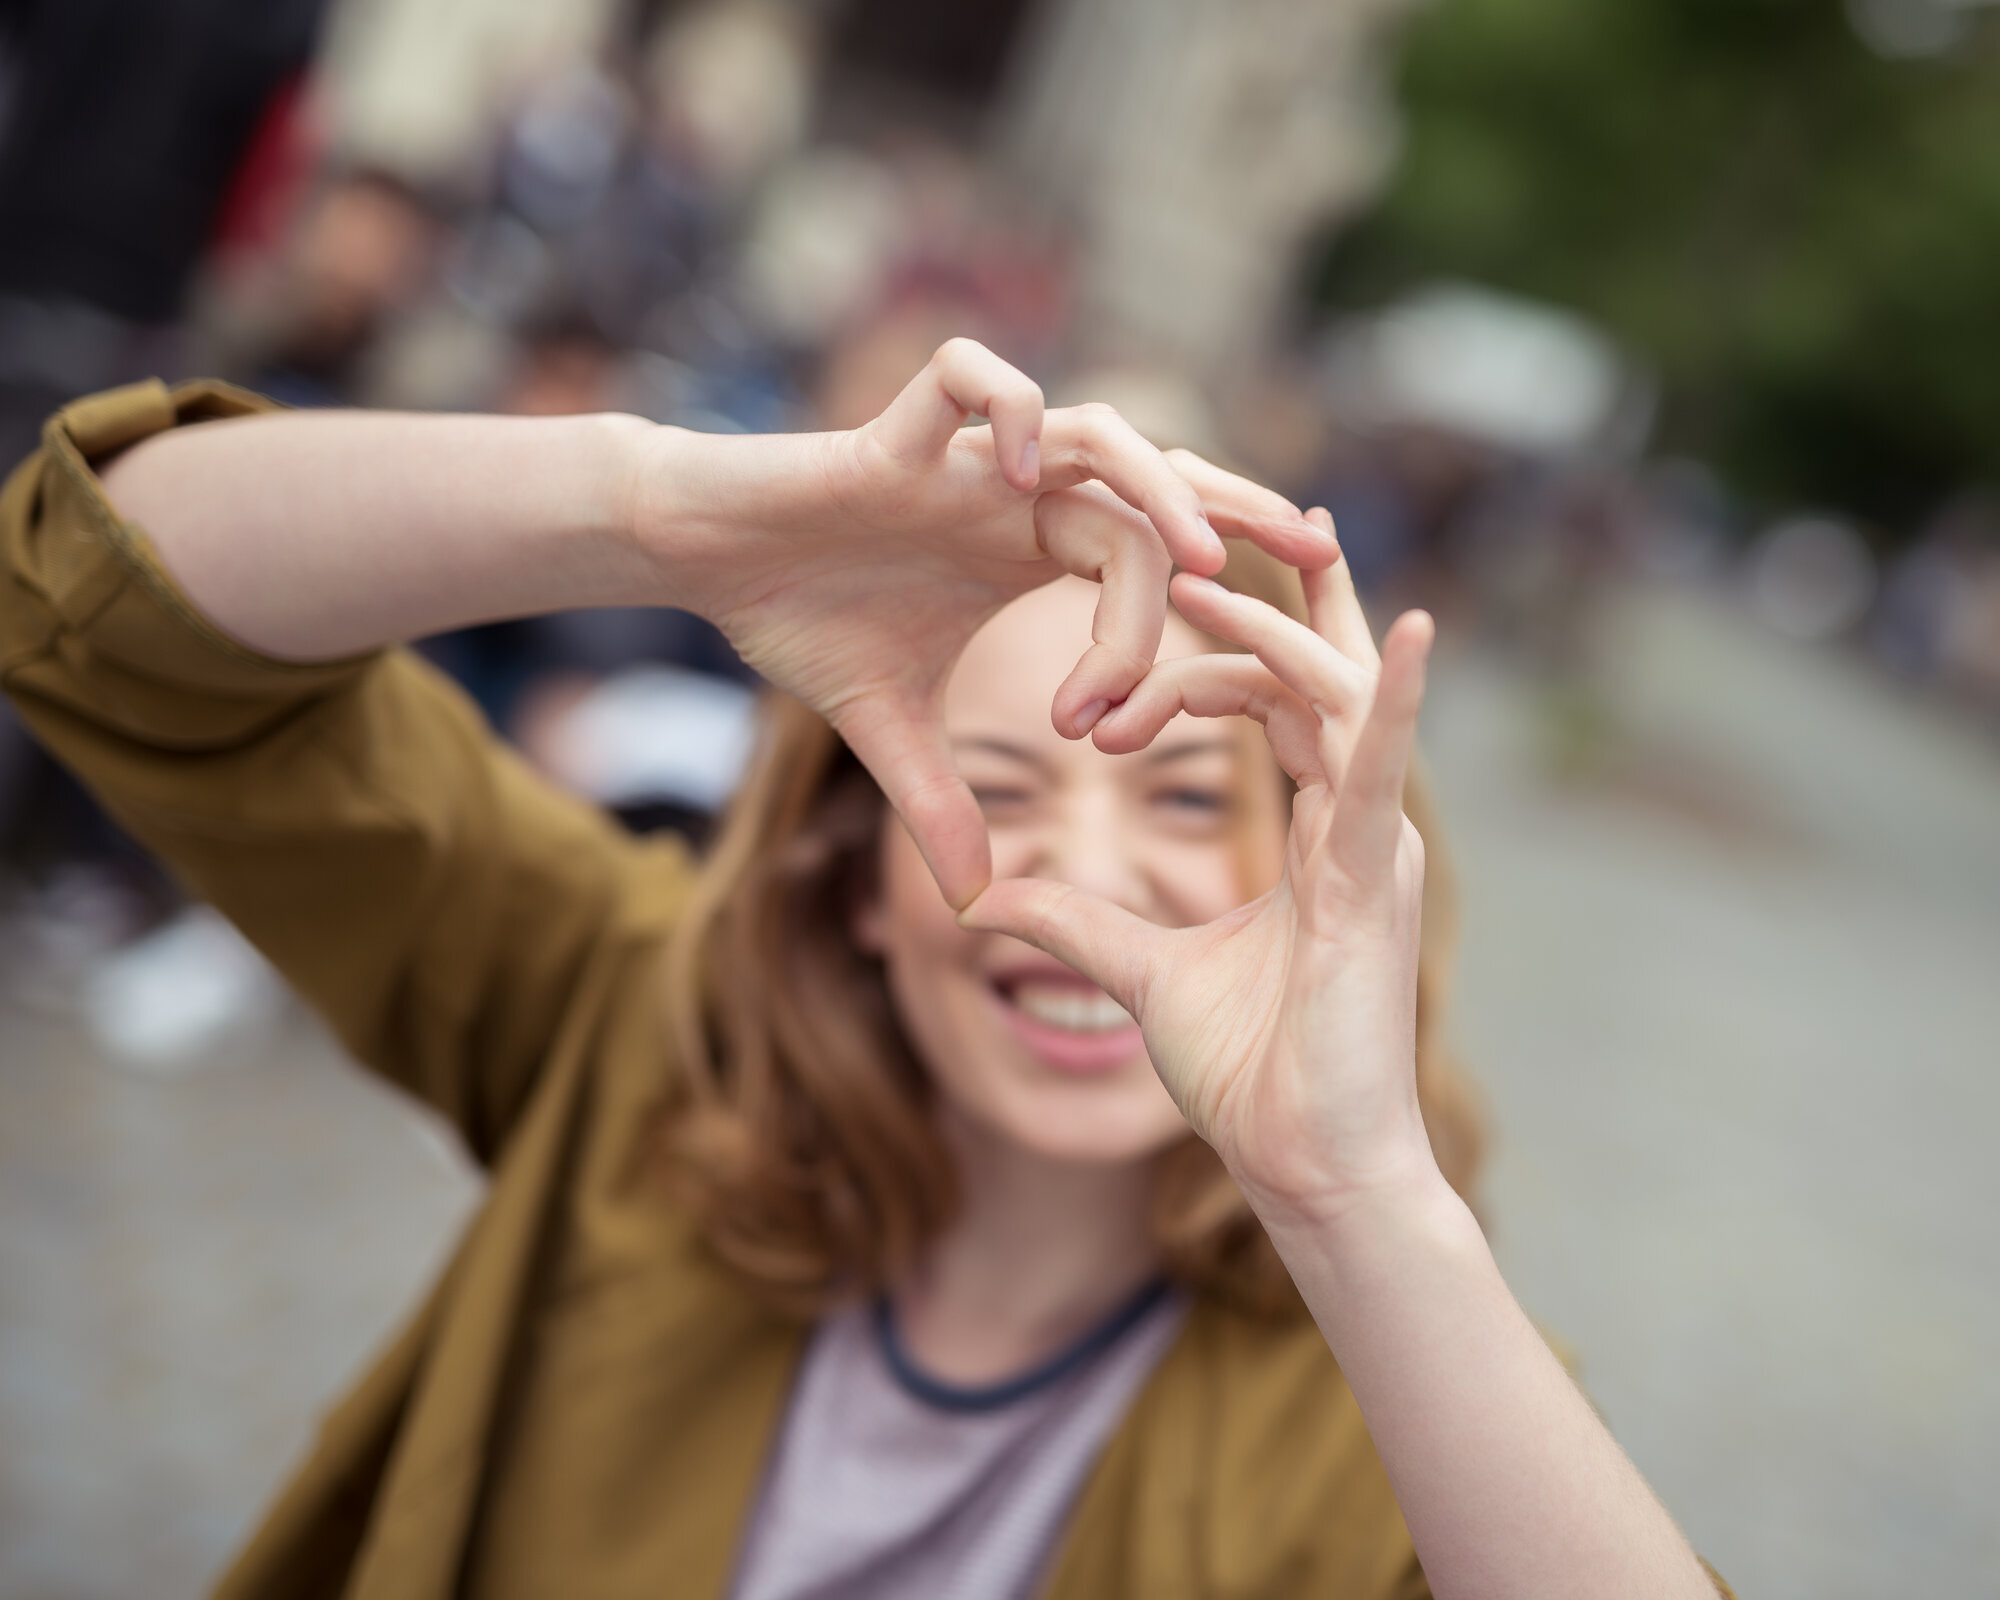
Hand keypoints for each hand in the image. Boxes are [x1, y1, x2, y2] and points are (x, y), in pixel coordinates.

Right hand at [646, 338, 1333, 906]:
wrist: (709, 556)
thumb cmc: (801, 620)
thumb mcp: (888, 730)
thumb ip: (941, 802)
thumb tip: (975, 903)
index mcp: (1032, 547)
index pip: (1147, 560)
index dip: (1168, 629)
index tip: (1123, 723)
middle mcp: (1016, 490)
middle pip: (1155, 482)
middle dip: (1238, 513)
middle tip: (1317, 562)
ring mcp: (964, 454)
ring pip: (1094, 431)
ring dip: (1154, 486)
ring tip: (1198, 555)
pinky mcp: (894, 430)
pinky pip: (970, 379)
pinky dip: (1009, 404)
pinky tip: (1027, 469)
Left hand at [960, 528, 1440, 1224]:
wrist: (1307, 1172)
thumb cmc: (1250, 1078)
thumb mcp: (1142, 972)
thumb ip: (1077, 922)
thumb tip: (989, 903)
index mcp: (1317, 833)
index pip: (1281, 699)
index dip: (1230, 639)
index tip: (1158, 592)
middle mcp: (1357, 822)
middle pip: (1309, 670)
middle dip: (1248, 602)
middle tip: (1178, 539)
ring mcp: (1375, 844)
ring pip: (1330, 696)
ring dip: (1267, 632)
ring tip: (1198, 580)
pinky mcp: (1374, 880)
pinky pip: (1380, 768)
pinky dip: (1392, 695)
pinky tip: (1399, 621)